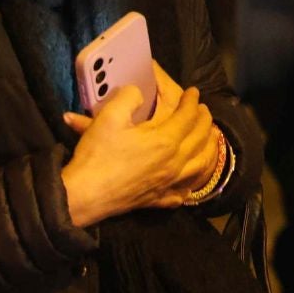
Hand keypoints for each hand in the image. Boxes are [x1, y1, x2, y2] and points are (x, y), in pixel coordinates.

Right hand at [60, 64, 221, 225]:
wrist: (84, 195)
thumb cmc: (97, 155)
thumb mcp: (109, 116)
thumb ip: (129, 96)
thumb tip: (139, 92)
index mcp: (165, 141)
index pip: (187, 116)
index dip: (192, 101)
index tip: (194, 91)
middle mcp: (174, 163)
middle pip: (199, 139)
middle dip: (204, 121)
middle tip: (203, 110)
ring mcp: (168, 184)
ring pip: (200, 166)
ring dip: (208, 149)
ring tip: (209, 138)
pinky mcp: (158, 201)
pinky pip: (182, 193)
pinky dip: (190, 184)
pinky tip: (188, 182)